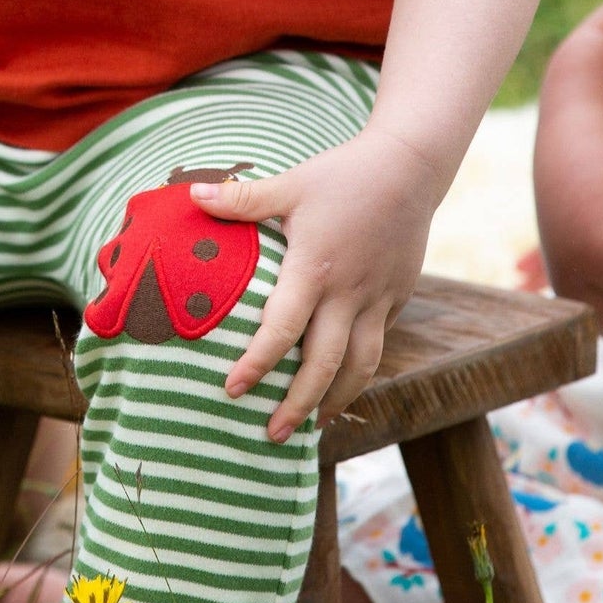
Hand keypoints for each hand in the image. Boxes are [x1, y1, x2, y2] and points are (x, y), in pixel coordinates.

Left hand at [189, 128, 441, 441]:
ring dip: (336, 399)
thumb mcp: (290, 184)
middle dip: (297, 404)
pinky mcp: (398, 297)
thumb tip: (192, 194)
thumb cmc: (343, 174)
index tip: (234, 390)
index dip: (258, 363)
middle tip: (273, 435)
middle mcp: (348, 293)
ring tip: (314, 426)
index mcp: (314, 268)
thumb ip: (242, 199)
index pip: (283, 329)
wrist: (409, 167)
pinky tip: (344, 382)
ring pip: (361, 365)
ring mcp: (378, 299)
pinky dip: (359, 370)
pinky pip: (377, 343)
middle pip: (325, 365)